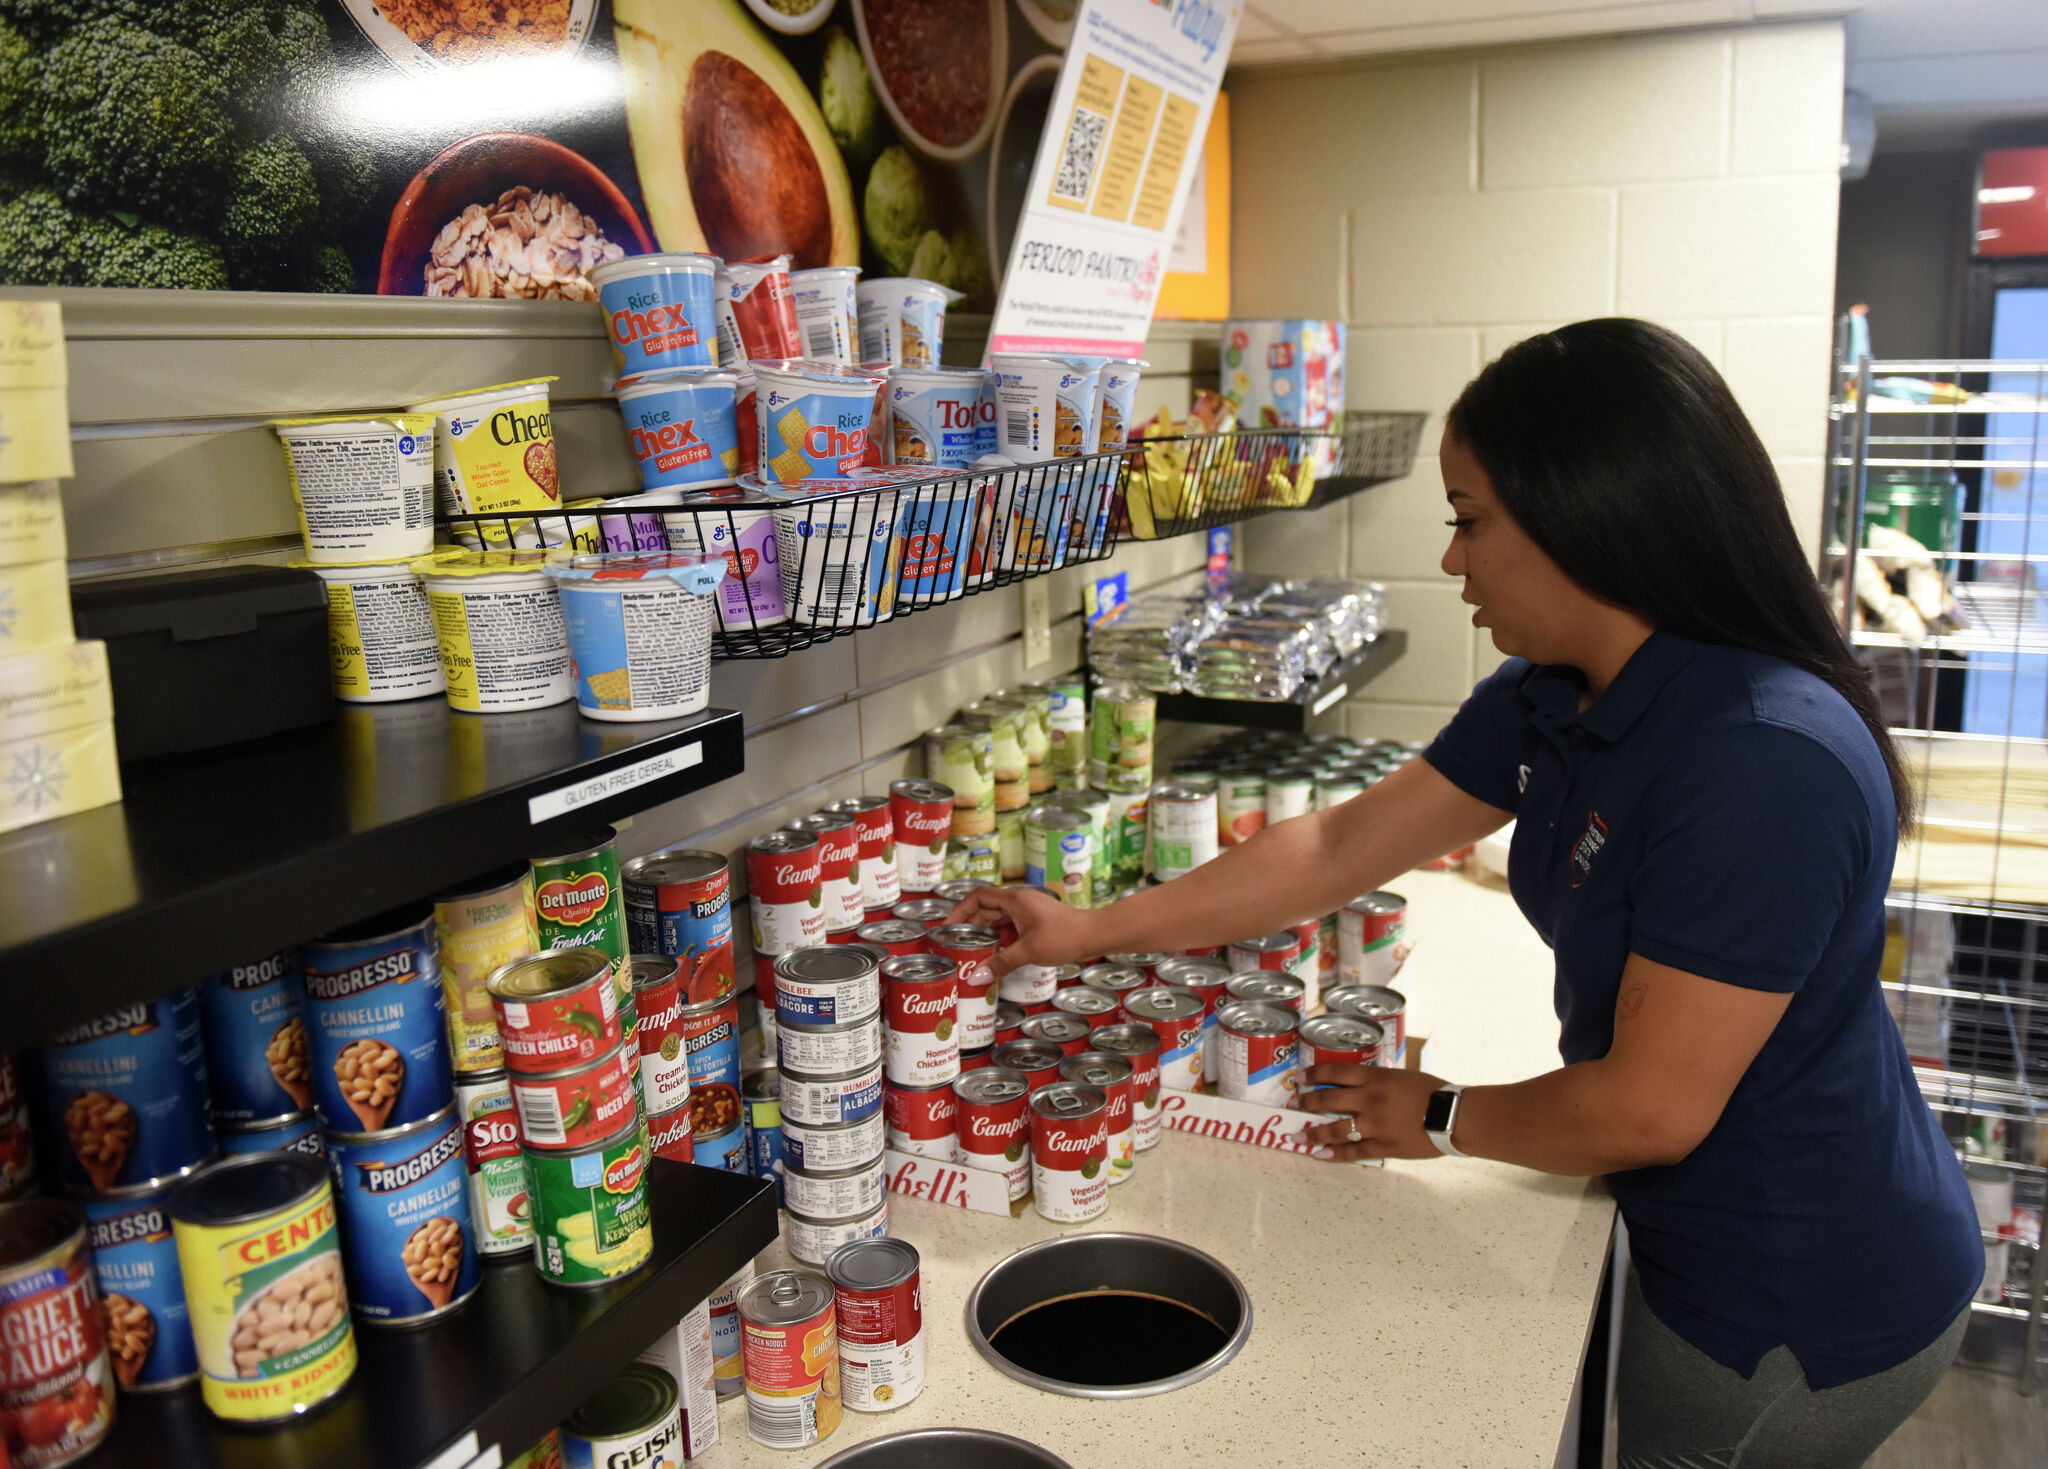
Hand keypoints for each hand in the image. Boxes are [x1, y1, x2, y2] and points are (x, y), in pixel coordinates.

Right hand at [943, 886, 1101, 979]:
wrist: (1095, 935)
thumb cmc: (1065, 936)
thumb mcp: (1029, 950)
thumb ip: (1001, 963)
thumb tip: (976, 977)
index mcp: (1014, 899)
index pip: (978, 897)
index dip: (960, 910)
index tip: (948, 926)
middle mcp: (1019, 902)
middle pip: (986, 910)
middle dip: (970, 926)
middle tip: (956, 945)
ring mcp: (1027, 912)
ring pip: (998, 920)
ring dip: (985, 934)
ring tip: (971, 953)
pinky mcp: (1035, 923)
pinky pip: (1010, 928)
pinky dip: (999, 939)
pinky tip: (994, 956)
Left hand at [1294, 1065, 1447, 1161]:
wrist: (1452, 1116)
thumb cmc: (1433, 1092)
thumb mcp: (1403, 1076)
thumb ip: (1381, 1077)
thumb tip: (1365, 1076)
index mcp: (1376, 1078)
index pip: (1335, 1072)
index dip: (1314, 1074)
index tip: (1301, 1078)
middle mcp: (1369, 1100)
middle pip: (1328, 1099)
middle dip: (1306, 1102)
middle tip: (1294, 1104)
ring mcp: (1374, 1125)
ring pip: (1335, 1129)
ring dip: (1313, 1133)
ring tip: (1298, 1135)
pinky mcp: (1383, 1146)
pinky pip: (1353, 1151)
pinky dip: (1335, 1153)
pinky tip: (1320, 1154)